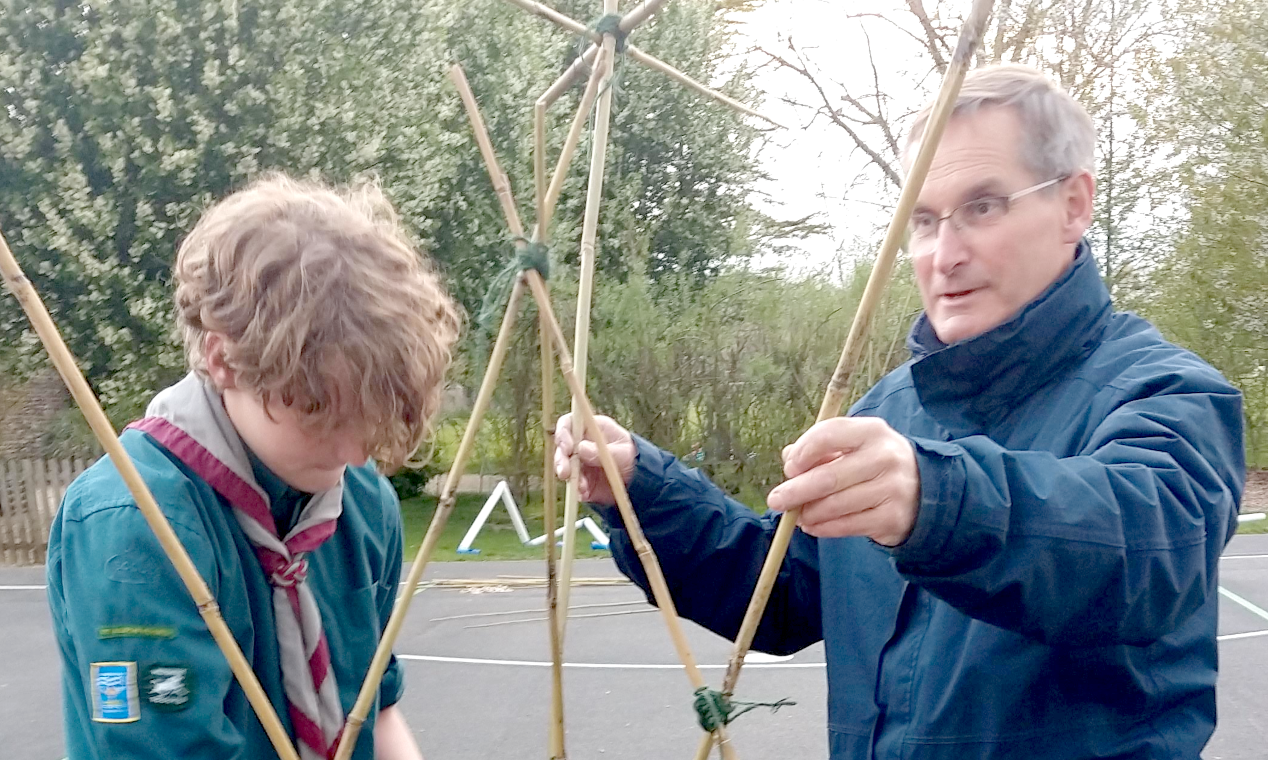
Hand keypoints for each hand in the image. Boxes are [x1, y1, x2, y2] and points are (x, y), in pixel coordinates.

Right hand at [553, 413, 635, 505]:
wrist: (641, 481)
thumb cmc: (633, 458)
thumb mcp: (623, 453)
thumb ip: (602, 450)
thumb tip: (580, 448)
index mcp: (591, 428)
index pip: (569, 424)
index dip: (563, 434)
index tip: (567, 448)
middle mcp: (581, 444)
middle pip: (562, 447)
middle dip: (561, 459)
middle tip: (564, 472)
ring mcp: (580, 462)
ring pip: (564, 467)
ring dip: (569, 477)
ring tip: (581, 486)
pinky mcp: (581, 480)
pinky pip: (573, 484)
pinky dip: (577, 489)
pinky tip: (585, 493)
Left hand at [765, 417, 919, 545]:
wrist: (923, 492)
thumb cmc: (874, 465)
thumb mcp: (854, 447)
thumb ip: (820, 449)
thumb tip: (788, 458)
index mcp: (872, 431)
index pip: (829, 434)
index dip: (803, 451)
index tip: (789, 468)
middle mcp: (885, 457)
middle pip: (829, 476)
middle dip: (796, 490)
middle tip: (776, 500)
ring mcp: (892, 488)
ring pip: (836, 504)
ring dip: (808, 513)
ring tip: (796, 516)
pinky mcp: (892, 517)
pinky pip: (847, 525)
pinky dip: (824, 528)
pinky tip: (812, 526)